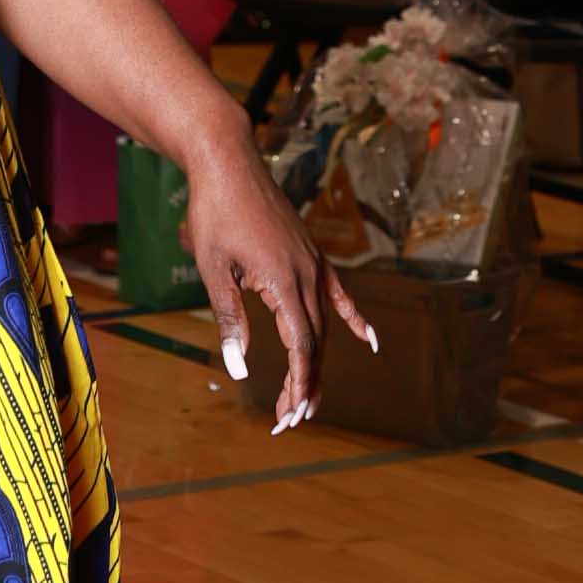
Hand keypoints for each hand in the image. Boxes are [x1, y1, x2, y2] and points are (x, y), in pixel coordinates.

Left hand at [184, 125, 373, 432]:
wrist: (229, 163)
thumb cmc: (214, 213)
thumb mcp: (214, 270)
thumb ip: (230, 320)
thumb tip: (239, 369)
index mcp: (284, 281)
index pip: (300, 347)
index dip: (298, 385)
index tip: (289, 416)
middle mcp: (307, 275)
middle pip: (315, 342)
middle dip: (306, 385)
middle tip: (289, 420)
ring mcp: (314, 264)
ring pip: (324, 324)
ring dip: (318, 363)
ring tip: (308, 398)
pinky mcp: (311, 255)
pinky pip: (338, 294)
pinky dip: (353, 319)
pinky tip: (368, 341)